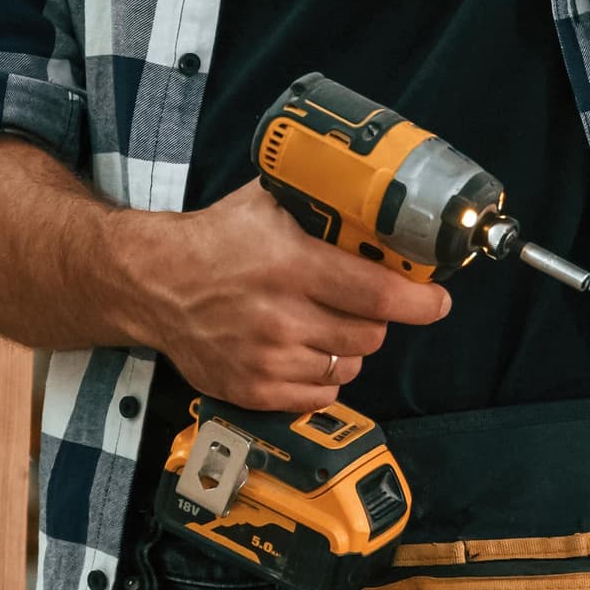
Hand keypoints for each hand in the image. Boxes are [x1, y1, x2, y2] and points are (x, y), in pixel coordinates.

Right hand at [107, 182, 448, 411]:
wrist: (151, 283)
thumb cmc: (213, 240)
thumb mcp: (266, 204)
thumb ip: (317, 203)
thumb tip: (372, 194)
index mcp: (293, 267)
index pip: (378, 294)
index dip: (420, 301)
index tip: (437, 300)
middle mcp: (282, 318)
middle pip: (371, 336)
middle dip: (378, 320)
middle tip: (366, 304)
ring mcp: (267, 359)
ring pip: (349, 367)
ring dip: (350, 349)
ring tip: (328, 326)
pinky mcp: (252, 390)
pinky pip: (319, 395)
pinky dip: (324, 377)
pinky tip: (308, 352)